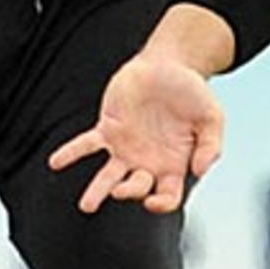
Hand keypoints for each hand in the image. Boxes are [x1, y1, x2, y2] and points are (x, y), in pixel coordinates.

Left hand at [48, 55, 224, 214]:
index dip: (162, 204)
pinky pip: (87, 145)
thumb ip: (211, 145)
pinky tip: (56, 162)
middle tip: (121, 191)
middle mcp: (148, 162)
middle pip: (136, 188)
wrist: (168, 63)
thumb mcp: (213, 117)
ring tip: (87, 205)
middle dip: (129, 192)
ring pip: (108, 175)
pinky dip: (71, 153)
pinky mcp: (108, 128)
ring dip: (96, 191)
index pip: (168, 196)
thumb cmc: (192, 92)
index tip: (154, 202)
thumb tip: (199, 171)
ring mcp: (126, 147)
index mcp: (174, 165)